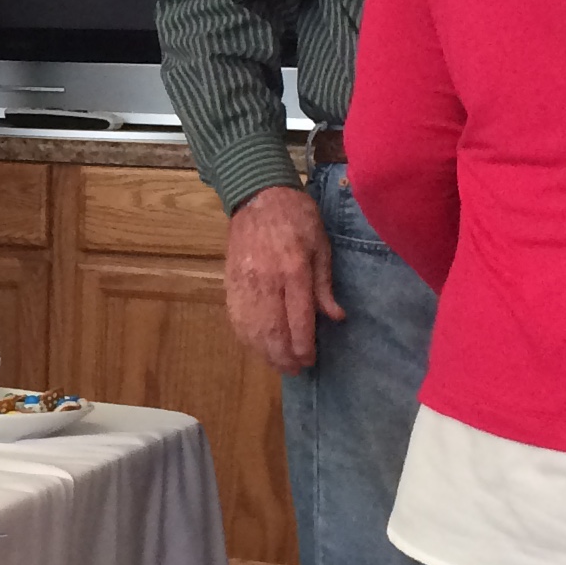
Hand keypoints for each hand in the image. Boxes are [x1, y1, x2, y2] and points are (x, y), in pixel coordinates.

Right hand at [223, 185, 340, 374]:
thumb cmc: (297, 218)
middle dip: (284, 356)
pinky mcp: (230, 282)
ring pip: (251, 329)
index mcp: (293, 269)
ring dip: (264, 352)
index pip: (298, 319)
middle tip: (296, 369)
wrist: (258, 196)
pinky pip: (236, 318)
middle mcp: (266, 280)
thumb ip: (325, 284)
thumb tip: (335, 317)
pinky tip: (256, 347)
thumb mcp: (322, 246)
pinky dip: (246, 338)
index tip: (310, 360)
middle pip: (272, 331)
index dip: (303, 345)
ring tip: (279, 364)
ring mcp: (244, 282)